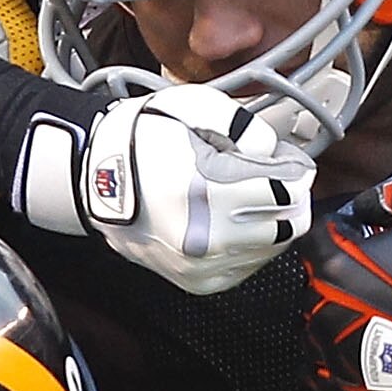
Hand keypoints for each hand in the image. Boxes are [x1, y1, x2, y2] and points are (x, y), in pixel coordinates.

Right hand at [10, 84, 312, 294]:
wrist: (96, 182)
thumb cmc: (141, 141)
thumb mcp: (193, 108)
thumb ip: (245, 125)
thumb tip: (272, 153)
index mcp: (204, 193)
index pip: (287, 190)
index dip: (295, 168)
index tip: (286, 157)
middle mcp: (205, 239)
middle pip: (290, 224)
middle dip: (291, 195)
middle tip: (274, 175)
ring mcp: (202, 267)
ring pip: (274, 247)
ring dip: (273, 219)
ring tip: (247, 194)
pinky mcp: (199, 282)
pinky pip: (250, 265)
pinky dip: (252, 241)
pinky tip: (232, 218)